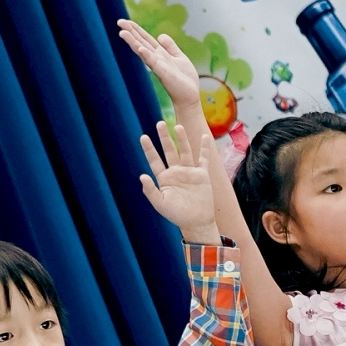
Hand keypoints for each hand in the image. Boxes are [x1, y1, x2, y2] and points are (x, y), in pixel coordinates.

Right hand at [116, 20, 201, 107]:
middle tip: (119, 22)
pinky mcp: (164, 74)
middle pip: (141, 42)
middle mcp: (156, 59)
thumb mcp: (179, 57)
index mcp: (159, 54)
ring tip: (123, 33)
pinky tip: (141, 50)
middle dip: (130, 32)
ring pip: (143, 51)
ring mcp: (158, 66)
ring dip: (133, 42)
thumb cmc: (184, 79)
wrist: (189, 96)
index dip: (136, 30)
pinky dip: (147, 56)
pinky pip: (154, 64)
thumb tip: (160, 35)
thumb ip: (170, 46)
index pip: (145, 39)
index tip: (125, 21)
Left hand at [138, 120, 217, 242]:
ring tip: (178, 126)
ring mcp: (189, 172)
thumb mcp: (160, 204)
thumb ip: (151, 191)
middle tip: (159, 123)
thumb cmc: (177, 215)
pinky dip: (203, 148)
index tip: (143, 137)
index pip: (155, 160)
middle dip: (164, 138)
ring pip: (185, 151)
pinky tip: (204, 137)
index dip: (149, 149)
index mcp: (164, 178)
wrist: (196, 222)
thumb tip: (142, 175)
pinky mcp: (202, 174)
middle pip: (169, 151)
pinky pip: (203, 158)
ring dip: (182, 139)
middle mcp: (176, 172)